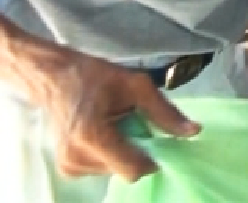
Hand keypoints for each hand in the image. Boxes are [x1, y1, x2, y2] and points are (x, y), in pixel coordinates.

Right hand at [33, 51, 200, 181]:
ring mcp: (69, 166)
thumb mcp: (135, 85)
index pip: (133, 169)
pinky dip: (110, 154)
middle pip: (125, 171)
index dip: (152, 158)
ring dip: (123, 152)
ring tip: (115, 125)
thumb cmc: (94, 76)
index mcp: (92, 137)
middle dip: (137, 151)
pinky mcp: (66, 168)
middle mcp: (77, 158)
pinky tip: (104, 133)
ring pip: (114, 171)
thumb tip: (193, 132)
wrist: (53, 77)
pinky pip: (102, 169)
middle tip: (133, 123)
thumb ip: (164, 112)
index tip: (158, 139)